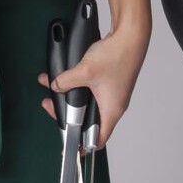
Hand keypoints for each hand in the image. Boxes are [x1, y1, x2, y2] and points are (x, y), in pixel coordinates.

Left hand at [38, 21, 147, 144]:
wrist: (130, 34)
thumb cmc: (118, 54)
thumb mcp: (85, 70)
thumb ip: (66, 81)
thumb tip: (55, 86)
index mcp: (112, 110)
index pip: (97, 138)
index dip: (83, 146)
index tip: (69, 147)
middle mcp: (113, 105)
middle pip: (88, 120)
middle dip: (66, 115)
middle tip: (51, 107)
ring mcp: (112, 93)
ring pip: (86, 103)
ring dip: (69, 97)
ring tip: (53, 90)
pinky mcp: (109, 82)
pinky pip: (89, 90)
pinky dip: (76, 86)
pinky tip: (64, 77)